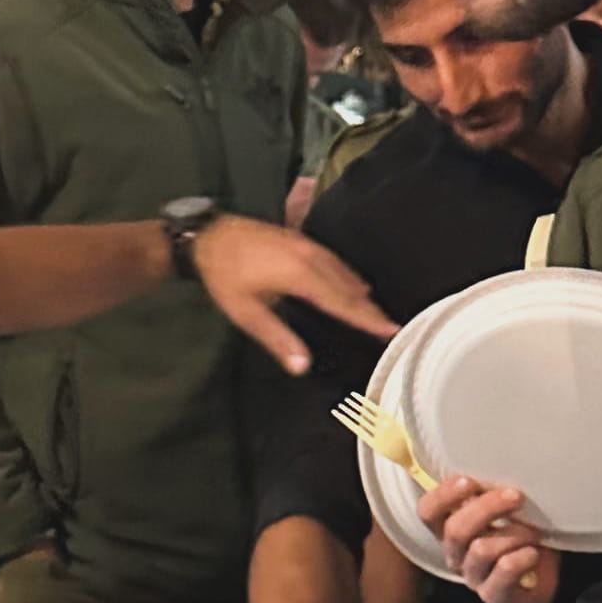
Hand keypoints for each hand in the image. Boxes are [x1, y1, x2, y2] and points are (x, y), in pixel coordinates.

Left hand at [190, 214, 393, 375]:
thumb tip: (301, 367)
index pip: (343, 302)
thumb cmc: (224, 275)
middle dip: (370, 308)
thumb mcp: (246, 312)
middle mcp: (310, 258)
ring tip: (376, 310)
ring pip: (342, 271)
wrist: (209, 235)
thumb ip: (277, 339)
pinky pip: (333, 260)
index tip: (392, 329)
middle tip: (392, 326)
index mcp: (301, 275)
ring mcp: (306, 245)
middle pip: (348, 287)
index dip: (368, 318)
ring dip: (360, 292)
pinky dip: (347, 275)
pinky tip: (350, 282)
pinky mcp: (299, 240)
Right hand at [422, 475, 556, 602]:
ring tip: (534, 531)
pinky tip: (533, 553)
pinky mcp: (493, 595)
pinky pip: (502, 573)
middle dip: (487, 509)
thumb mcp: (503, 508)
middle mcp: (455, 554)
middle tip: (516, 496)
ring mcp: (472, 577)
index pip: (428, 512)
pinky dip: (521, 559)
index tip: (470, 481)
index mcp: (450, 528)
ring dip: (512, 535)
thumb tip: (493, 461)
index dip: (443, 496)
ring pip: (480, 550)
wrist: (548, 570)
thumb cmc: (520, 531)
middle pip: (455, 530)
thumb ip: (488, 493)